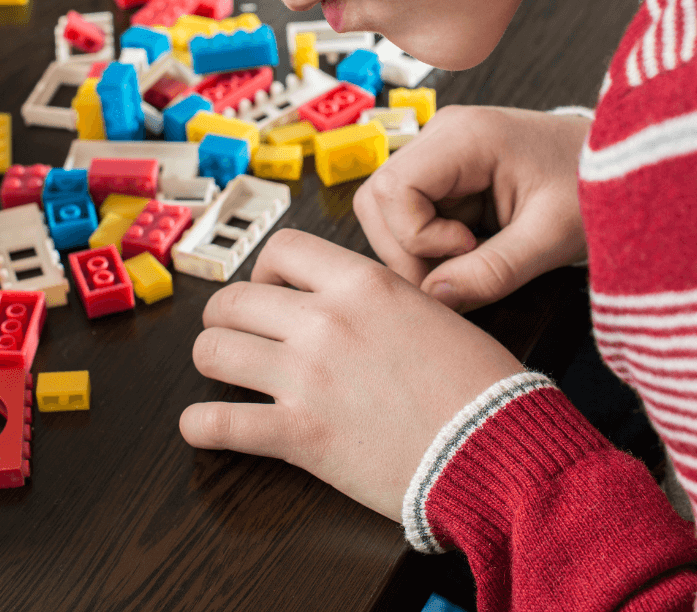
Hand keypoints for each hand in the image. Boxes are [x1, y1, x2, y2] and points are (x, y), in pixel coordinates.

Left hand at [179, 229, 524, 521]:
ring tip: (220, 368)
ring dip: (210, 357)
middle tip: (233, 330)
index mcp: (363, 283)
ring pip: (214, 349)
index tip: (269, 288)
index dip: (264, 268)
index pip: (282, 248)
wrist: (496, 447)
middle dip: (225, 314)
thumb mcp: (432, 312)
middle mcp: (325, 321)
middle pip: (235, 298)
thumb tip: (345, 302)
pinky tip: (201, 426)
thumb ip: (378, 299)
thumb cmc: (479, 383)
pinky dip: (200, 425)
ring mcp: (307, 376)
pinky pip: (219, 422)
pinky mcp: (299, 435)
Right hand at [353, 105, 589, 312]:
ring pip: (387, 210)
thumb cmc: (595, 187)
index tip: (469, 248)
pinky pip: (412, 215)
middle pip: (377, 199)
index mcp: (465, 136)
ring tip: (470, 262)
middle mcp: (441, 136)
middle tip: (457, 275)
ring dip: (416, 249)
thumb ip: (493, 271)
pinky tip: (473, 250)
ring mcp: (440, 153)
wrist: (624, 166)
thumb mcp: (552, 237)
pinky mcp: (446, 174)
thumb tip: (435, 299)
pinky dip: (432, 245)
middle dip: (406, 249)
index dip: (416, 235)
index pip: (391, 190)